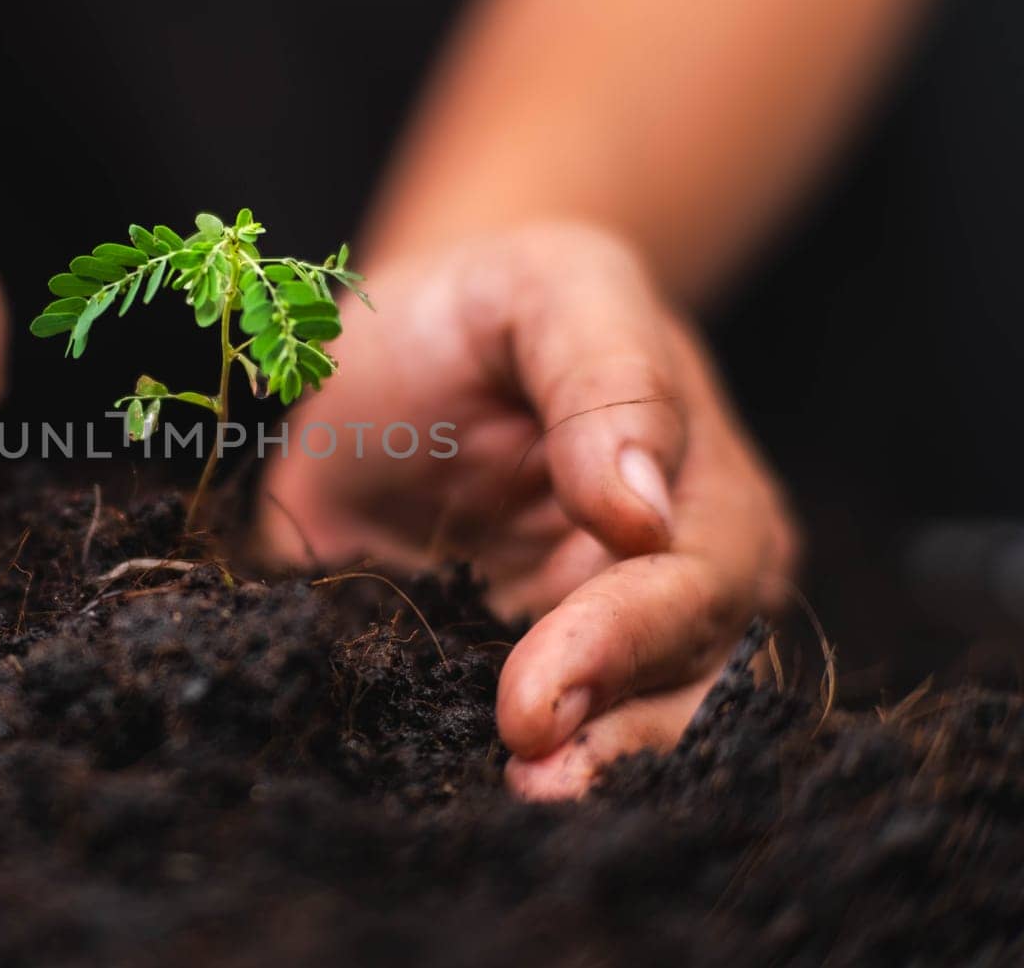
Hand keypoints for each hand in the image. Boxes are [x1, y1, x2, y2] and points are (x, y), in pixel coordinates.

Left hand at [259, 223, 794, 797]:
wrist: (395, 348)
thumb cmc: (486, 308)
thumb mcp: (551, 288)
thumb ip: (604, 374)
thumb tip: (642, 512)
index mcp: (698, 495)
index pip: (689, 587)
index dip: (621, 643)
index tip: (536, 695)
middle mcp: (661, 587)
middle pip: (674, 684)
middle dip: (610, 737)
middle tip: (532, 779)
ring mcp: (585, 642)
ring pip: (620, 731)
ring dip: (577, 774)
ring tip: (513, 806)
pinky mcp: (496, 672)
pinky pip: (533, 736)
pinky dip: (510, 763)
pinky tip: (460, 794)